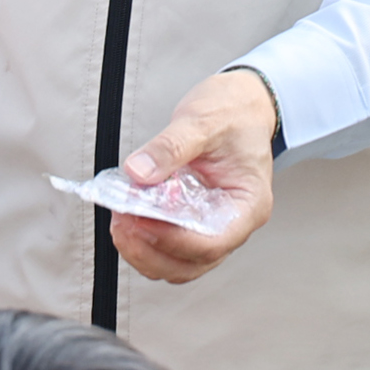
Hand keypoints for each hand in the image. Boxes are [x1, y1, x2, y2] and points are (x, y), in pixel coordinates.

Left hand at [108, 68, 276, 283]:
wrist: (241, 105)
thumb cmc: (233, 113)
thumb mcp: (202, 121)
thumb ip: (170, 147)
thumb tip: (138, 171)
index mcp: (248, 204)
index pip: (213, 242)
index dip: (173, 239)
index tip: (140, 219)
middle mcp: (233, 224)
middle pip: (191, 263)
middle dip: (150, 251)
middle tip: (122, 220)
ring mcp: (212, 226)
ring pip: (176, 264)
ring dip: (143, 250)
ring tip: (120, 217)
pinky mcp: (193, 222)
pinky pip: (167, 247)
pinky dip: (144, 240)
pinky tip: (127, 214)